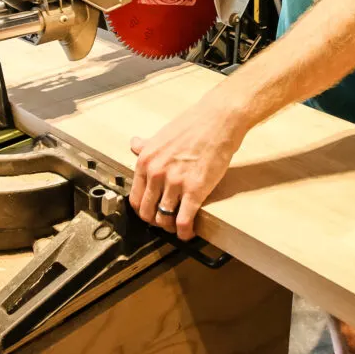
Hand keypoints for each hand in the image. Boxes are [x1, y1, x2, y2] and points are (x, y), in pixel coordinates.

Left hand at [129, 94, 249, 239]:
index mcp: (145, 160)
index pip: (135, 198)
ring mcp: (175, 182)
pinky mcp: (195, 190)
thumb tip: (135, 144)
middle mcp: (156, 173)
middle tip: (166, 222)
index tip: (152, 213)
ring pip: (164, 219)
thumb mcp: (162, 135)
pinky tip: (188, 233)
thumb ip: (147, 145)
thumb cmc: (194, 124)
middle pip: (147, 213)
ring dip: (171, 228)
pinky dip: (184, 232)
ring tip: (178, 227)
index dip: (144, 211)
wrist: (219, 120)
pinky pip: (183, 220)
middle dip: (156, 222)